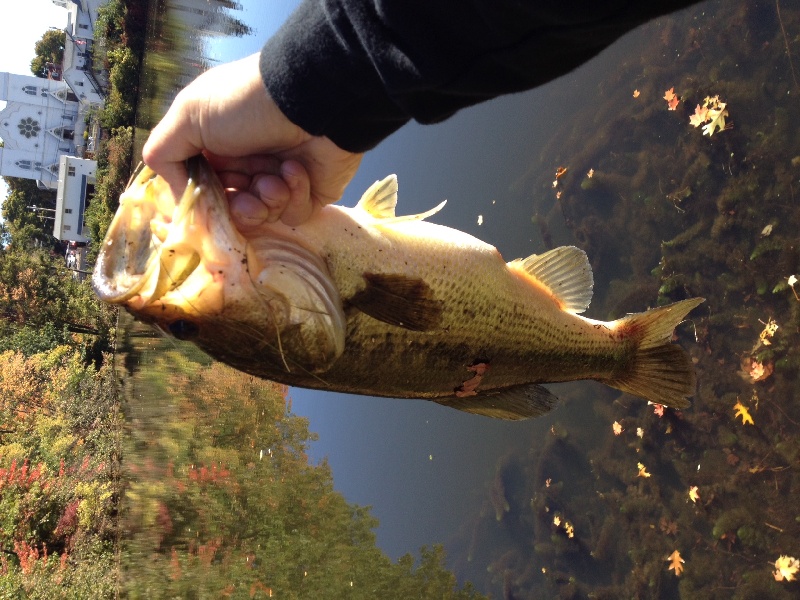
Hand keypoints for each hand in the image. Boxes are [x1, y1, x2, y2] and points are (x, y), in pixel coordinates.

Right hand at [142, 53, 362, 225]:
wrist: (310, 99)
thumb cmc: (246, 103)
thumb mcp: (189, 115)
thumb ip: (164, 153)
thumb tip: (174, 189)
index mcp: (216, 145)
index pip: (201, 188)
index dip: (203, 199)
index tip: (207, 198)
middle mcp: (246, 163)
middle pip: (230, 208)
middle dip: (235, 205)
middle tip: (245, 193)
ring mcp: (279, 179)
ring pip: (261, 216)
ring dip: (265, 200)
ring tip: (273, 179)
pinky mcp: (310, 192)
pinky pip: (294, 214)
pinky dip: (294, 195)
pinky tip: (296, 170)